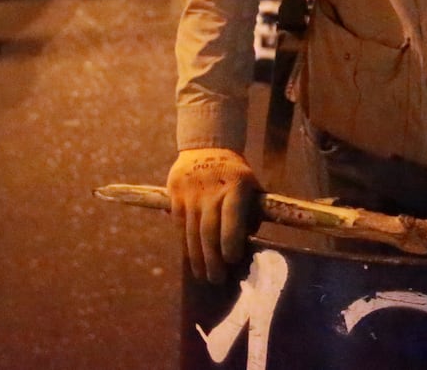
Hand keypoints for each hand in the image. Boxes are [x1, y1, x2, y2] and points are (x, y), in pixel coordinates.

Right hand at [166, 149, 261, 283]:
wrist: (206, 147)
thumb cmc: (235, 174)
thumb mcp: (251, 186)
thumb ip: (251, 213)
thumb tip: (248, 244)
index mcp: (236, 186)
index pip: (232, 218)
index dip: (231, 241)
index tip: (233, 260)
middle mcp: (211, 191)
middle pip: (209, 230)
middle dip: (213, 259)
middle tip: (217, 279)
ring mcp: (191, 193)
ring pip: (191, 232)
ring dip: (197, 257)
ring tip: (202, 276)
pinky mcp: (175, 196)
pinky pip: (179, 225)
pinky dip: (184, 244)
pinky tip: (190, 259)